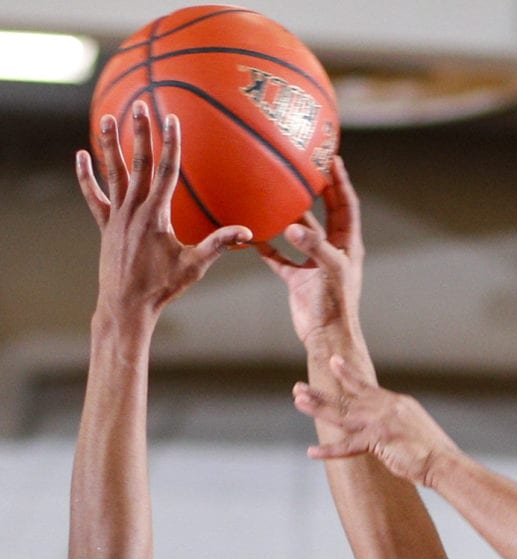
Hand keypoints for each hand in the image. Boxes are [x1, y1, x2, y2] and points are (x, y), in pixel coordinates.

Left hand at [77, 105, 250, 321]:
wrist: (127, 306)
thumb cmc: (162, 288)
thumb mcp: (194, 266)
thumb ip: (218, 245)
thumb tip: (246, 233)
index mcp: (156, 215)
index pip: (167, 171)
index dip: (171, 143)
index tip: (171, 118)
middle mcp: (134, 209)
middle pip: (139, 163)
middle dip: (140, 132)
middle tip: (139, 104)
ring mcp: (117, 216)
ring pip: (113, 172)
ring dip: (110, 144)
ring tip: (107, 119)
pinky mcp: (105, 226)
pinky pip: (93, 196)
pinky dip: (86, 177)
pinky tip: (81, 156)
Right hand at [262, 153, 365, 351]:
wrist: (325, 337)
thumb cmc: (335, 305)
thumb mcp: (328, 269)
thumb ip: (312, 245)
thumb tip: (290, 226)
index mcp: (348, 245)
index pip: (346, 205)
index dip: (340, 182)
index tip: (332, 158)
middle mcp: (332, 250)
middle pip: (325, 212)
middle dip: (317, 189)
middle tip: (303, 165)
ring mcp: (314, 264)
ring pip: (300, 232)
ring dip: (288, 216)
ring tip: (274, 193)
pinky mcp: (298, 279)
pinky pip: (280, 257)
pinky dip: (267, 247)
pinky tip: (253, 235)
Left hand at [294, 356, 456, 484]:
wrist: (445, 462)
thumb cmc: (435, 451)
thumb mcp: (417, 428)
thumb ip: (399, 423)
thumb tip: (392, 430)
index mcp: (396, 403)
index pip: (366, 387)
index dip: (347, 375)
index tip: (332, 362)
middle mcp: (386, 407)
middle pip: (347, 398)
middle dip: (321, 394)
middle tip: (298, 387)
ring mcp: (380, 423)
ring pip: (342, 414)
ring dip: (318, 408)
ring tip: (298, 401)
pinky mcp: (378, 441)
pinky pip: (348, 446)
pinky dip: (329, 451)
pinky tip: (311, 451)